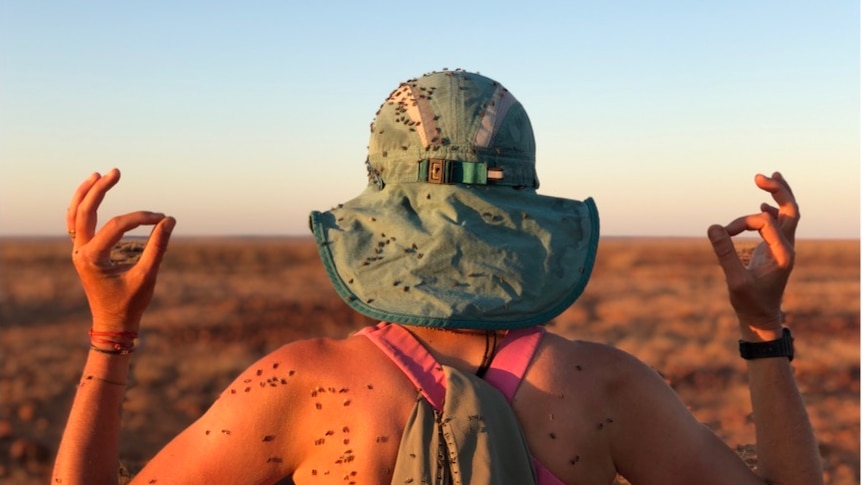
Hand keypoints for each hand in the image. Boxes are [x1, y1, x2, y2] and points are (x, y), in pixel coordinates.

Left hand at [67, 169, 175, 330]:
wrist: (113, 323)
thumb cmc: (131, 302)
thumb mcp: (147, 275)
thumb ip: (158, 247)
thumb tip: (169, 220)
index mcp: (92, 258)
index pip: (116, 225)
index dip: (141, 218)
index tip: (162, 219)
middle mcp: (80, 252)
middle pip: (84, 211)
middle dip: (99, 189)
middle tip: (116, 171)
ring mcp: (78, 251)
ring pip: (74, 215)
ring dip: (85, 194)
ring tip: (97, 174)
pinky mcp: (83, 252)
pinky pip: (77, 224)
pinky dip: (82, 207)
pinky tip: (91, 195)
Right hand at [707, 172, 798, 339]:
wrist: (762, 319)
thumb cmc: (750, 303)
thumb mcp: (735, 281)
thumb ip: (725, 253)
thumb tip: (713, 227)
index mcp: (782, 253)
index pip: (766, 222)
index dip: (740, 223)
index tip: (722, 233)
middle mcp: (787, 247)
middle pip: (790, 210)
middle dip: (778, 191)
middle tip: (760, 176)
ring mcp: (783, 248)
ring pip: (788, 214)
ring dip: (778, 196)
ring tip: (768, 177)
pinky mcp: (775, 250)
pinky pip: (780, 223)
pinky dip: (773, 209)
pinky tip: (763, 202)